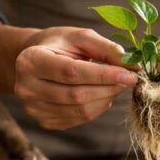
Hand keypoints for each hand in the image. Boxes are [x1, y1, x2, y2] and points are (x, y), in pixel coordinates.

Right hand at [15, 27, 135, 129]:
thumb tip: (133, 65)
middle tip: (129, 79)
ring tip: (114, 85)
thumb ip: (106, 48)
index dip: (104, 75)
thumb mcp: (81, 37)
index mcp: (30, 60)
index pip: (71, 72)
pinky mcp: (45, 121)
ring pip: (81, 111)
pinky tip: (100, 94)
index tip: (129, 75)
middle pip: (77, 95)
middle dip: (109, 88)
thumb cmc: (61, 46)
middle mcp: (26, 87)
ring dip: (106, 99)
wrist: (37, 61)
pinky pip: (80, 119)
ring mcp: (34, 108)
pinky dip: (97, 107)